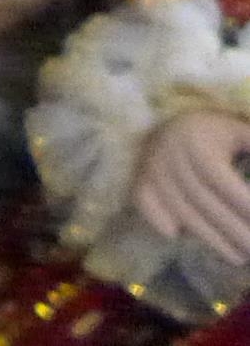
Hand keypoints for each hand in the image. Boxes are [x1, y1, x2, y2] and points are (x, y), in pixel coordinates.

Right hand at [135, 110, 249, 263]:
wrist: (167, 121)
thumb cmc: (212, 129)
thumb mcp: (239, 132)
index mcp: (199, 143)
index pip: (224, 182)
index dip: (245, 204)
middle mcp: (171, 157)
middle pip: (205, 202)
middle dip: (234, 231)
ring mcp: (151, 170)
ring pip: (181, 211)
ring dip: (211, 238)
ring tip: (238, 257)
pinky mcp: (139, 180)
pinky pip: (146, 205)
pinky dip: (160, 222)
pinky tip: (180, 237)